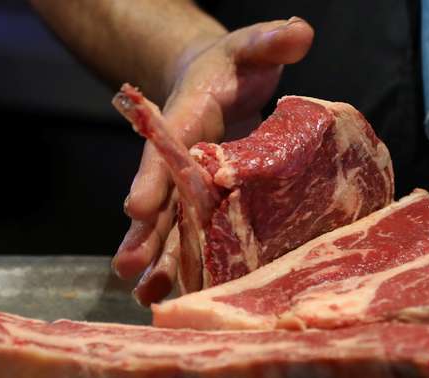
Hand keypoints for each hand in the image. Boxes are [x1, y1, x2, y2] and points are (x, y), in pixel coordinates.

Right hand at [112, 17, 313, 280]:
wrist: (221, 82)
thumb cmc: (237, 65)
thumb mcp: (253, 47)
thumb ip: (271, 41)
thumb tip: (300, 32)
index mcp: (188, 118)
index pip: (166, 148)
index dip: (152, 177)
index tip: (136, 206)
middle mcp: (182, 156)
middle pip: (161, 197)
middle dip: (145, 233)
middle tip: (128, 267)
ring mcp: (192, 185)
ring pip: (172, 225)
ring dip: (159, 259)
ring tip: (144, 294)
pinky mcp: (207, 202)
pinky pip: (193, 235)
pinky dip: (184, 263)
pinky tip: (173, 294)